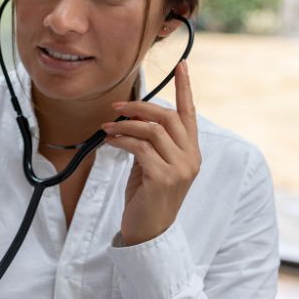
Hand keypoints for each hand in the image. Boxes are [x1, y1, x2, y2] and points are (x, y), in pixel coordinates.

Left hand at [103, 60, 200, 245]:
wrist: (149, 233)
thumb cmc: (147, 197)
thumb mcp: (152, 165)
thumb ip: (151, 143)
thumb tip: (133, 119)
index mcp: (191, 152)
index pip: (190, 114)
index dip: (185, 88)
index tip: (182, 65)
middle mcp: (191, 158)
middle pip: (169, 117)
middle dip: (140, 107)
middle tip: (115, 107)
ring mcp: (180, 168)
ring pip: (153, 131)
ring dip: (126, 125)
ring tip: (107, 128)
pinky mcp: (163, 178)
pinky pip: (140, 148)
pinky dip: (122, 140)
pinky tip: (109, 141)